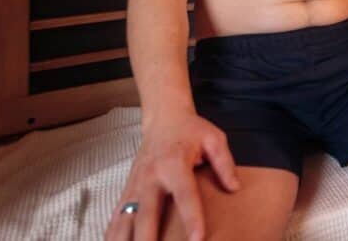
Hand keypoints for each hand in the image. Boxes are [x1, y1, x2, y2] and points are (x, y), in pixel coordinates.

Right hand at [106, 112, 239, 240]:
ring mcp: (135, 185)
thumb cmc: (191, 130)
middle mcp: (150, 177)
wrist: (163, 118)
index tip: (197, 239)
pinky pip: (116, 217)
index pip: (184, 195)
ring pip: (125, 219)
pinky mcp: (127, 190)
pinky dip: (113, 234)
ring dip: (124, 240)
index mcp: (174, 164)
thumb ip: (225, 163)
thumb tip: (234, 188)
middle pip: (146, 214)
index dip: (192, 218)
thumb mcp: (214, 138)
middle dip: (148, 239)